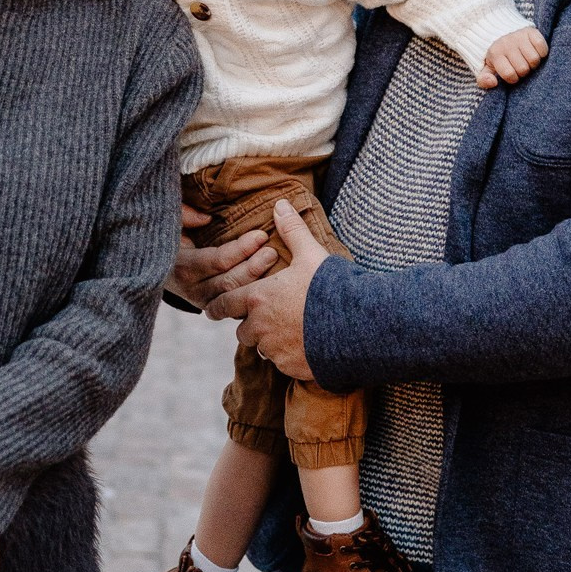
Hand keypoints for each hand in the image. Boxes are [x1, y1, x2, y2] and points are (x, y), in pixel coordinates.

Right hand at [165, 201, 275, 310]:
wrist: (158, 269)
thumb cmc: (168, 238)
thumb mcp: (169, 222)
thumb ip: (183, 215)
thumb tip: (206, 218)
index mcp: (182, 266)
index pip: (218, 261)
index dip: (241, 249)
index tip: (261, 235)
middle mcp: (193, 289)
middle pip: (230, 282)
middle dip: (254, 267)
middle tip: (273, 251)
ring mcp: (204, 302)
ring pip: (235, 297)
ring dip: (256, 281)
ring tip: (274, 264)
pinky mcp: (214, 308)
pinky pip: (236, 305)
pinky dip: (252, 293)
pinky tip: (269, 282)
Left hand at [205, 198, 324, 379]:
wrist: (357, 326)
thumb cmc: (331, 287)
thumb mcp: (311, 254)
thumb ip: (292, 230)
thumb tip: (280, 203)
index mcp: (258, 298)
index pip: (224, 304)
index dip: (219, 305)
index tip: (212, 309)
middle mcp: (260, 327)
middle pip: (242, 330)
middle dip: (250, 325)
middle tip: (265, 318)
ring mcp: (275, 350)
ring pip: (262, 347)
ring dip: (269, 341)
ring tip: (290, 329)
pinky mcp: (291, 368)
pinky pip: (282, 363)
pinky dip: (289, 355)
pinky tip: (305, 345)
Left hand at [477, 25, 548, 89]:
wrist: (502, 31)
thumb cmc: (498, 55)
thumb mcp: (487, 68)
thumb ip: (484, 79)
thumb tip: (493, 82)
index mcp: (495, 54)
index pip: (509, 75)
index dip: (513, 78)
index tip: (512, 73)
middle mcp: (506, 43)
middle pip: (523, 69)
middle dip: (524, 71)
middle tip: (521, 65)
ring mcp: (519, 36)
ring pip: (534, 59)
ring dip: (533, 63)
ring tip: (528, 59)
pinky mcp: (531, 31)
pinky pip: (542, 47)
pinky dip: (542, 52)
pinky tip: (535, 51)